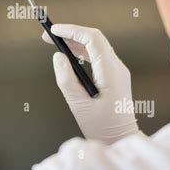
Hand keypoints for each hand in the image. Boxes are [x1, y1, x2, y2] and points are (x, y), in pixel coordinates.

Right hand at [42, 24, 137, 143]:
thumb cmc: (101, 127)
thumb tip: (58, 57)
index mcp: (110, 72)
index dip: (72, 31)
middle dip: (71, 33)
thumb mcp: (78, 105)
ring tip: (55, 42)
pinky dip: (82, 51)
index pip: (92, 39)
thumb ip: (66, 79)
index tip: (53, 30)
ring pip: (96, 46)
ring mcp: (117, 71)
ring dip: (76, 41)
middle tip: (49, 35)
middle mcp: (117, 67)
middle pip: (95, 39)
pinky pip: (98, 55)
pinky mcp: (114, 76)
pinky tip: (69, 54)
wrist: (120, 139)